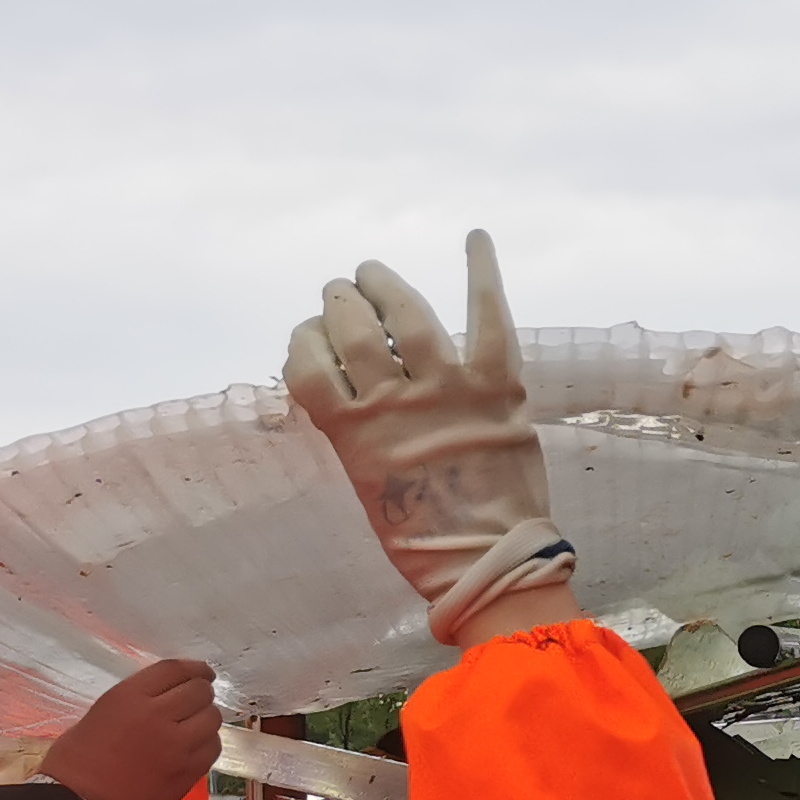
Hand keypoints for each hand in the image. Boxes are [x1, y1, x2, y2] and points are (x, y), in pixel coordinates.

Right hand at [43, 659, 220, 799]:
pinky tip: (194, 748)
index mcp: (130, 697)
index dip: (196, 668)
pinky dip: (207, 744)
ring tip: (194, 726)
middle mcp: (157, 716)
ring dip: (206, 719)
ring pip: (212, 719)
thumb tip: (171, 695)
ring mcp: (176, 746)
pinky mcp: (186, 773)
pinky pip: (212, 748)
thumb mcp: (103, 711)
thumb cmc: (78, 760)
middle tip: (195, 701)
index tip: (203, 673)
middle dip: (201, 694)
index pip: (176, 670)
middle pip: (200, 691)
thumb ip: (139, 698)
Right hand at [283, 229, 572, 642]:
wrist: (488, 563)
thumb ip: (353, 429)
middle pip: (351, 328)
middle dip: (340, 301)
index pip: (307, 364)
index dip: (303, 341)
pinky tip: (475, 237)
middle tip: (341, 291)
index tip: (310, 336)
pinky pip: (488, 318)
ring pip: (406, 314)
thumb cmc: (420, 539)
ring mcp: (445, 390)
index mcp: (351, 433)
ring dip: (384, 284)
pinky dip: (483, 273)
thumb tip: (342, 382)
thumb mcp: (365, 481)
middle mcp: (391, 403)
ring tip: (372, 272)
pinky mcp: (496, 387)